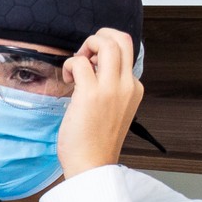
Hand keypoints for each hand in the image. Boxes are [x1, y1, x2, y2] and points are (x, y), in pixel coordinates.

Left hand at [59, 28, 144, 176]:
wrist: (92, 165)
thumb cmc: (96, 141)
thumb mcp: (113, 109)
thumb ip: (109, 87)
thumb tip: (91, 66)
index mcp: (134, 88)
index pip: (128, 51)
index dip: (105, 51)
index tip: (91, 65)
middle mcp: (127, 85)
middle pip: (123, 39)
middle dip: (100, 36)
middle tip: (85, 52)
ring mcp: (111, 88)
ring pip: (107, 43)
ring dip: (87, 45)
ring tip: (76, 64)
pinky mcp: (91, 94)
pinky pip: (79, 61)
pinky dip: (69, 63)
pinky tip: (67, 78)